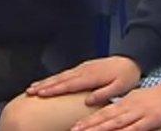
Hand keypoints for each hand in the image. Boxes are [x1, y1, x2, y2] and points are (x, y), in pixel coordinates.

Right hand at [26, 56, 141, 104]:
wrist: (130, 59)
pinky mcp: (83, 67)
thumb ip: (104, 93)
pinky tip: (48, 81)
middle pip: (60, 78)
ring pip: (61, 75)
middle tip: (30, 91)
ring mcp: (82, 68)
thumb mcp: (120, 87)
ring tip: (33, 87)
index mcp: (91, 76)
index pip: (69, 84)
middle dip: (44, 85)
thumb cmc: (126, 75)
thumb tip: (88, 101)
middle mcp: (84, 70)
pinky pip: (66, 73)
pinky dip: (55, 77)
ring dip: (46, 81)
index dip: (54, 89)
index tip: (41, 93)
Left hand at [71, 82, 160, 130]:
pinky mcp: (149, 121)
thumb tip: (108, 114)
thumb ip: (121, 106)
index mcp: (124, 102)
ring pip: (116, 123)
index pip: (103, 112)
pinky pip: (134, 129)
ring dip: (100, 129)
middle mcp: (128, 108)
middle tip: (74, 130)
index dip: (88, 120)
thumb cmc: (155, 98)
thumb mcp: (135, 99)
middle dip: (89, 125)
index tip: (75, 126)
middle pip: (105, 118)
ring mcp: (138, 114)